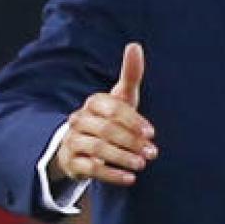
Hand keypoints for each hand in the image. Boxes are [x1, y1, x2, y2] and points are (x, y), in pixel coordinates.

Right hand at [47, 43, 157, 185]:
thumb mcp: (121, 97)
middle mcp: (79, 120)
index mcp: (94, 102)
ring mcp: (72, 141)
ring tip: (142, 164)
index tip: (152, 133)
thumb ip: (131, 74)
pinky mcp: (71, 162)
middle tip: (153, 153)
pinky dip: (111, 174)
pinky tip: (130, 178)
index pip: (113, 109)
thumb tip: (135, 45)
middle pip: (106, 130)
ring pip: (97, 149)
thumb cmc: (111, 116)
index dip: (133, 121)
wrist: (83, 143)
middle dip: (131, 142)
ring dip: (122, 157)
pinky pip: (89, 169)